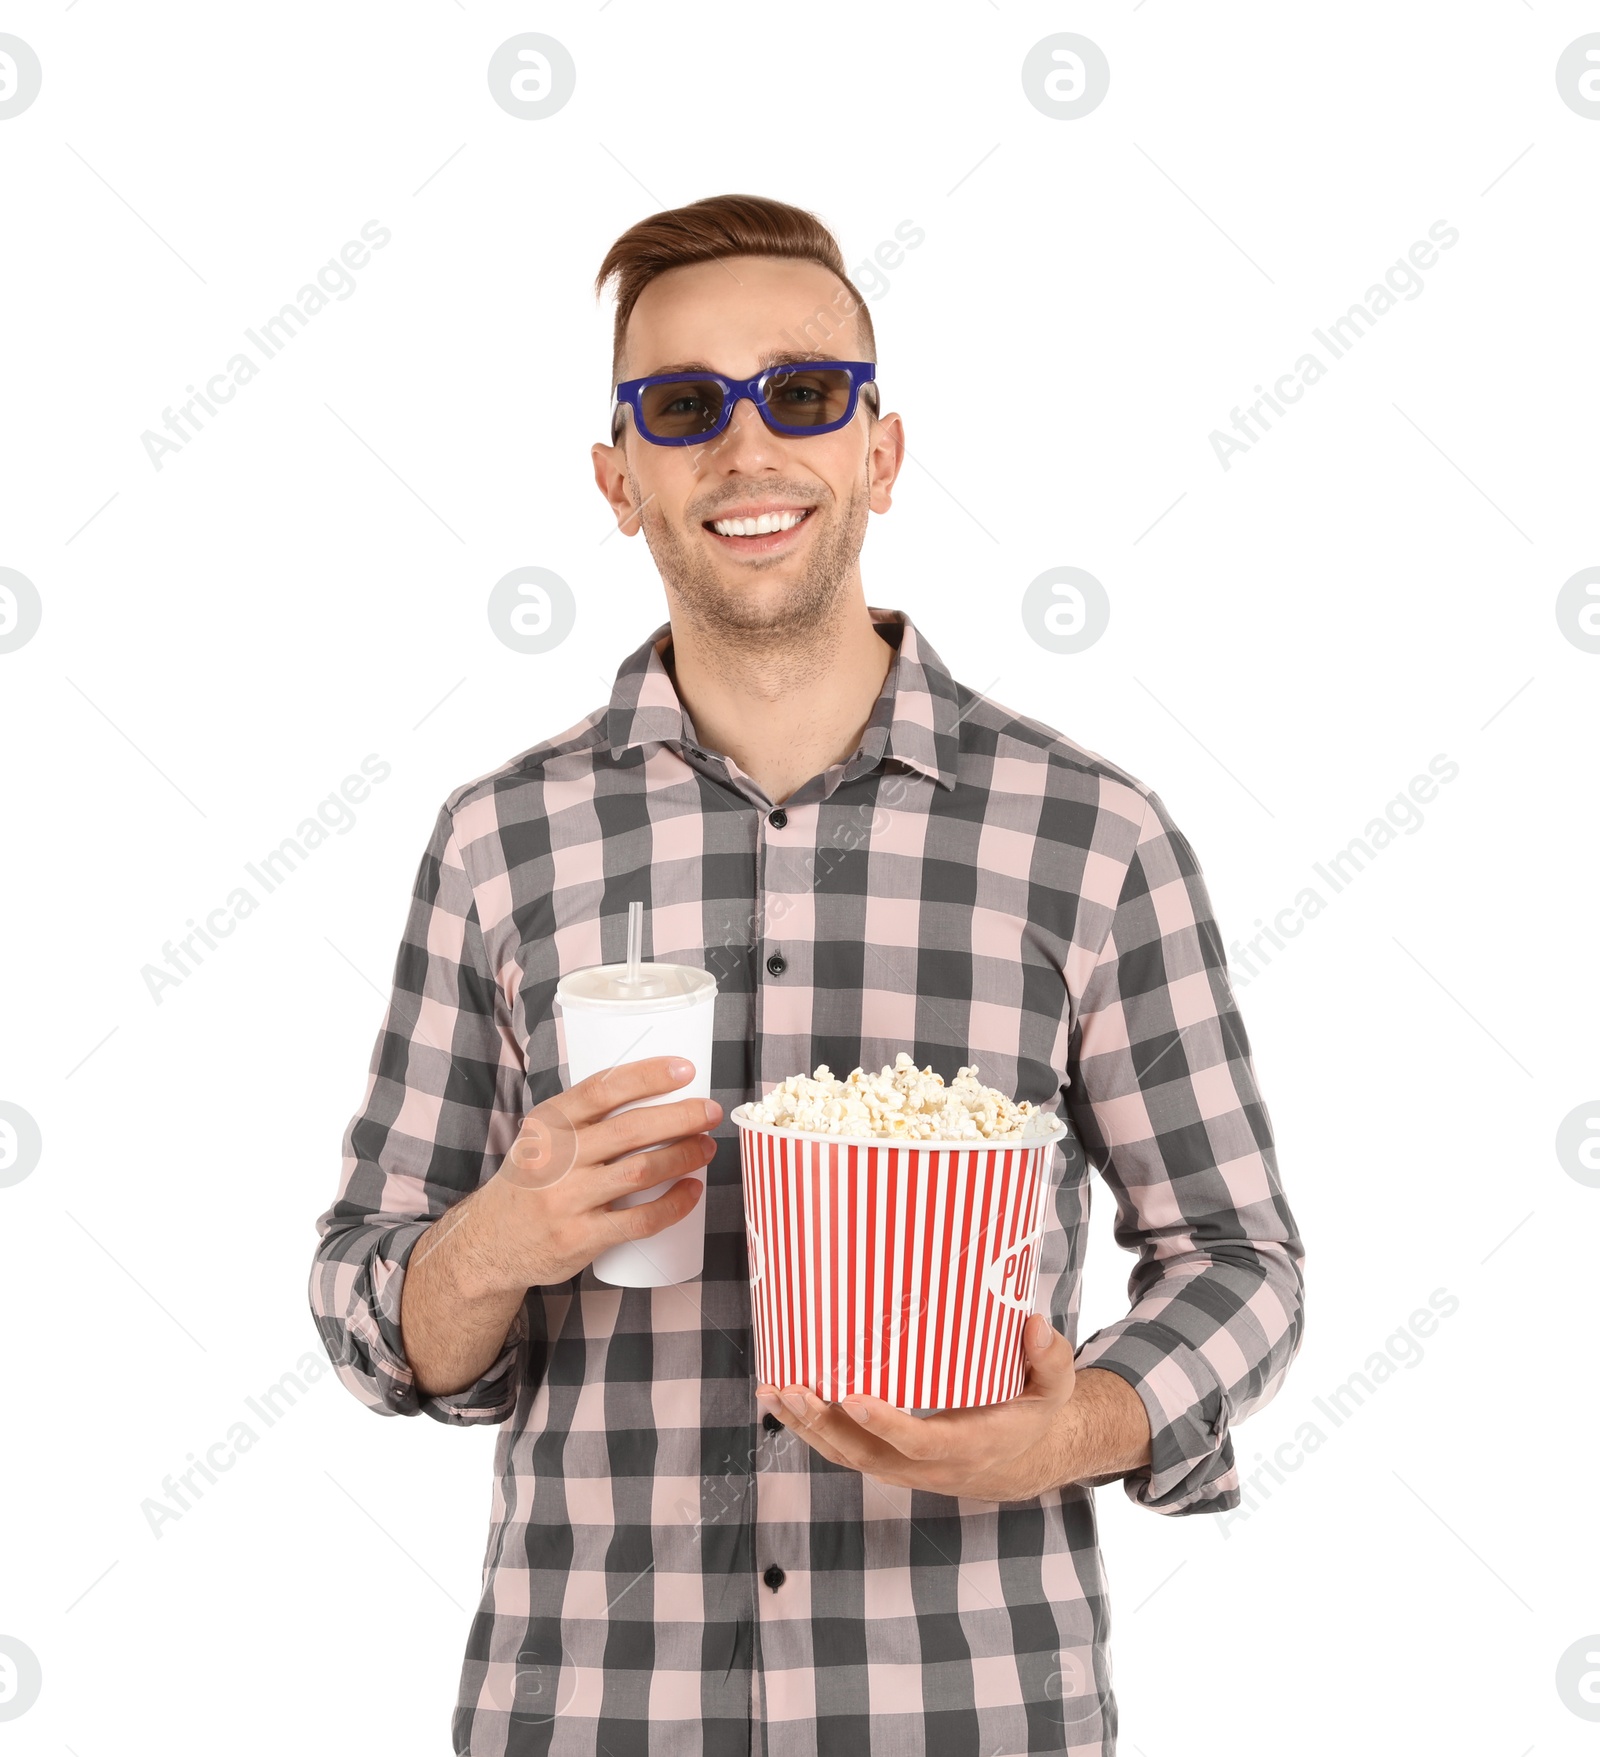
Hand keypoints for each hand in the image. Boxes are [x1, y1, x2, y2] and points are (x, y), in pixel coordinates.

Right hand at [466, 1055, 721, 1289]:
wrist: (490, 1242)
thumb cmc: (532, 1180)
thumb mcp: (542, 1137)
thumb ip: (585, 1115)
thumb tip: (655, 1091)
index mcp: (548, 1123)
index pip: (602, 1089)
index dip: (648, 1075)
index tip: (686, 1069)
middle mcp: (554, 1159)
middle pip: (630, 1130)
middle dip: (680, 1117)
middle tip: (710, 1112)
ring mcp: (566, 1200)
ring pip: (640, 1172)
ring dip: (683, 1156)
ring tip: (706, 1147)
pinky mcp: (580, 1238)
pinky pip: (638, 1221)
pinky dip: (673, 1205)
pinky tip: (692, 1191)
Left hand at [756, 1314, 1084, 1502]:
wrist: (1022, 1461)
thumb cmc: (1033, 1411)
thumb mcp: (1053, 1386)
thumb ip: (1048, 1357)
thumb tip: (1034, 1324)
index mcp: (970, 1445)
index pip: (921, 1443)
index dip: (887, 1425)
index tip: (854, 1397)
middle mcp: (930, 1466)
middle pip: (867, 1455)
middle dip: (824, 1424)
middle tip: (791, 1388)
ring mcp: (904, 1469)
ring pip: (847, 1456)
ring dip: (806, 1427)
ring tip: (770, 1391)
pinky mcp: (888, 1461)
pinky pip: (843, 1451)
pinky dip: (811, 1430)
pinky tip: (782, 1401)